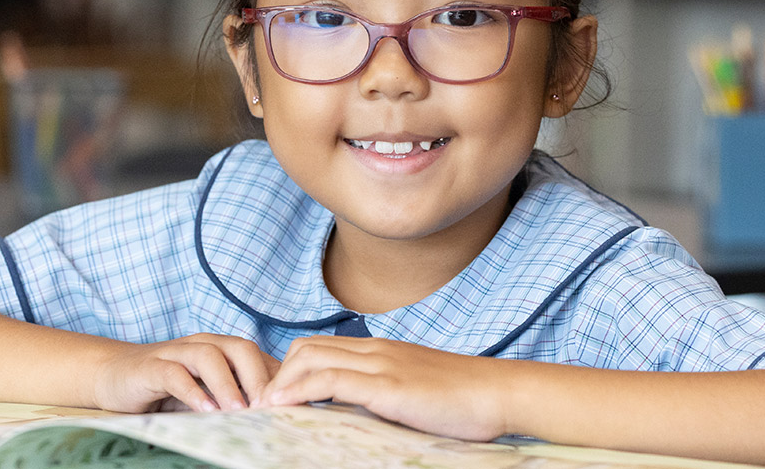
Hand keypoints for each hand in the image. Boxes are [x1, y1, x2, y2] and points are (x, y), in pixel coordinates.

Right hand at [94, 333, 279, 413]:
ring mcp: (175, 352)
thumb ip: (233, 399)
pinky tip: (204, 410)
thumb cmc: (166, 388)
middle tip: (270, 408)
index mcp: (221, 349)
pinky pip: (174, 373)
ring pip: (208, 356)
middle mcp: (202, 345)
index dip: (278, 378)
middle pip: (239, 348)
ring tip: (239, 411)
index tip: (291, 406)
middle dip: (259, 377)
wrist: (114, 375)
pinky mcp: (151, 366)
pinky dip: (192, 391)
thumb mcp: (206, 393)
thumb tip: (275, 418)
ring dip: (227, 384)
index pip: (259, 357)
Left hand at [260, 336, 509, 440]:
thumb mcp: (415, 392)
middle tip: (263, 406)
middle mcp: (376, 350)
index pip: (319, 347)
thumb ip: (385, 397)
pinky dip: (300, 391)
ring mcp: (381, 364)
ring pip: (311, 358)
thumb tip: (356, 416)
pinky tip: (284, 406)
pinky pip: (330, 380)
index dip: (291, 370)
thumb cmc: (465, 400)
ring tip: (264, 409)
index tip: (276, 398)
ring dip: (281, 383)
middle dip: (278, 375)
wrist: (500, 393)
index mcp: (381, 351)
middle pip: (306, 348)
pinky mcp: (387, 386)